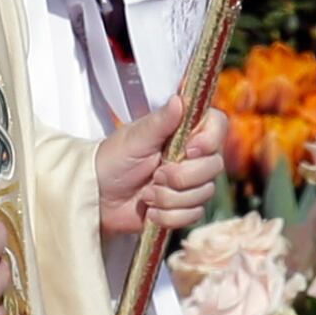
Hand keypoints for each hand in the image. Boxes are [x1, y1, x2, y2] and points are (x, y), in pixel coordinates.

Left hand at [92, 107, 224, 241]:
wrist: (98, 197)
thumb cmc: (113, 160)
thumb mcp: (135, 138)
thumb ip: (160, 121)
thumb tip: (178, 99)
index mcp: (183, 131)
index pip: (217, 125)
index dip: (210, 139)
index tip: (190, 149)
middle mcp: (192, 155)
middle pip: (214, 166)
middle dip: (182, 177)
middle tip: (156, 174)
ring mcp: (190, 183)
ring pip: (204, 194)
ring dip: (170, 198)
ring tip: (146, 194)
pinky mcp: (185, 206)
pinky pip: (193, 215)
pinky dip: (168, 215)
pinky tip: (151, 210)